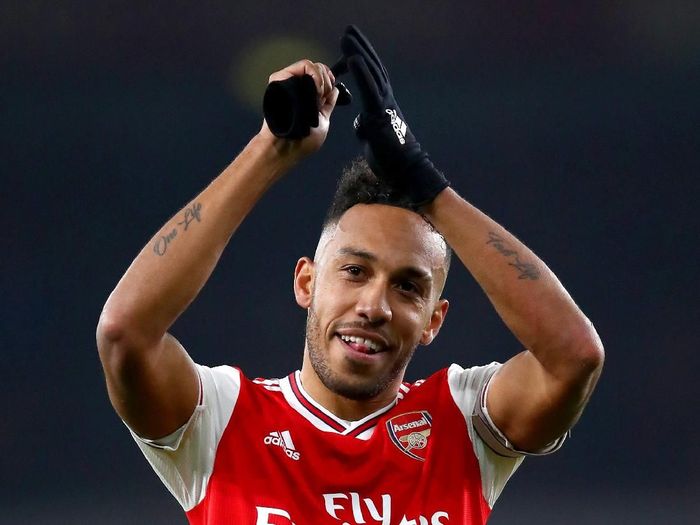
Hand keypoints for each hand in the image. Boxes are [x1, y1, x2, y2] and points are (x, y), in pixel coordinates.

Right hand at [260, 59, 338, 160]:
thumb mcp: (323, 121)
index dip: (329, 78)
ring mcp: (289, 82)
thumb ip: (328, 105)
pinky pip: (302, 66)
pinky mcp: (280, 79)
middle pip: (316, 68)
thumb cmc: (303, 141)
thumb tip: (335, 90)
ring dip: (321, 78)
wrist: (286, 147)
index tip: (332, 87)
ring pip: (310, 65)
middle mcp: (298, 88)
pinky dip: (313, 74)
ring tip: (319, 94)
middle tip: (325, 94)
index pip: (320, 77)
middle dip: (327, 78)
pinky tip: (315, 90)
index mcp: (307, 96)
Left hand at [340, 25, 448, 205]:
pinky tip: (354, 60)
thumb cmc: (391, 158)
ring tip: (347, 37)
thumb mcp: (372, 138)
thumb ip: (366, 126)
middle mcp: (386, 100)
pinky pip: (371, 91)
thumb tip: (360, 122)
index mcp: (382, 104)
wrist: (406, 171)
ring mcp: (385, 106)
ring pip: (372, 74)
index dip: (362, 59)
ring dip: (359, 53)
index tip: (352, 44)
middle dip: (360, 48)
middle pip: (372, 68)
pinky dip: (362, 74)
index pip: (372, 76)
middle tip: (349, 30)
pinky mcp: (381, 115)